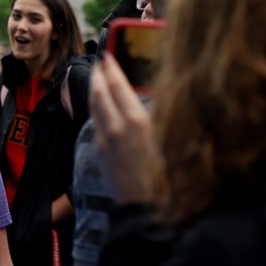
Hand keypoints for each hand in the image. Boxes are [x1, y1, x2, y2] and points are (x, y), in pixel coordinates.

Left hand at [89, 52, 156, 204]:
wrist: (145, 209)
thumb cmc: (168, 177)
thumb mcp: (171, 139)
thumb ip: (161, 115)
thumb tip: (156, 96)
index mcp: (136, 121)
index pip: (117, 85)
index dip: (111, 68)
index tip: (108, 55)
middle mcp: (115, 127)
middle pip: (99, 92)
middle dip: (98, 74)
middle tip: (99, 61)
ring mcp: (103, 140)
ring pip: (94, 107)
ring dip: (94, 89)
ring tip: (97, 78)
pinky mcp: (98, 153)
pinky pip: (95, 123)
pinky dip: (96, 108)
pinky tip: (101, 107)